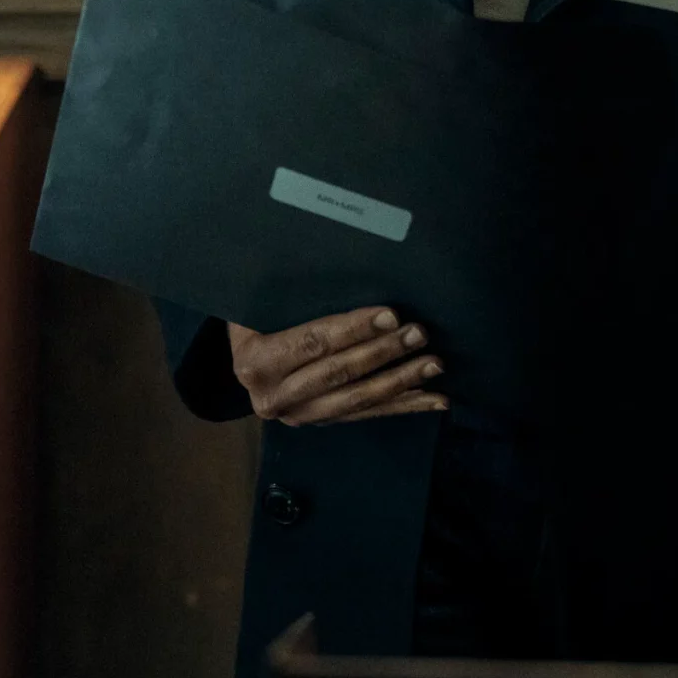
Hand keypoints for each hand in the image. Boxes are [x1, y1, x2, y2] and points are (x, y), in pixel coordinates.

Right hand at [227, 307, 447, 426]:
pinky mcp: (322, 423)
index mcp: (256, 362)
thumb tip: (330, 254)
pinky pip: (369, 415)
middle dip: (383, 353)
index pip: (313, 343)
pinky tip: (435, 398)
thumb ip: (284, 291)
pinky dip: (404, 406)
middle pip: (339, 373)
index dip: (354, 330)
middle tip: (418, 333)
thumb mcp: (256, 303)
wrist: (243, 362)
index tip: (391, 315)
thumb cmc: (255, 319)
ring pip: (358, 399)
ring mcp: (299, 416)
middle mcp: (274, 397)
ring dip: (401, 382)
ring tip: (434, 363)